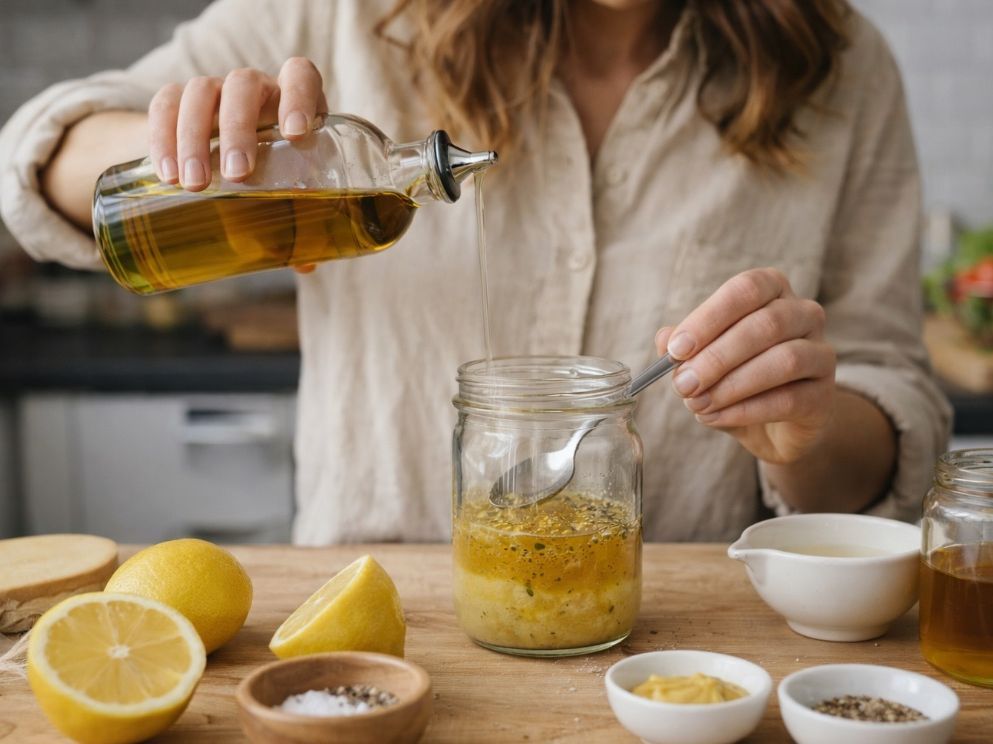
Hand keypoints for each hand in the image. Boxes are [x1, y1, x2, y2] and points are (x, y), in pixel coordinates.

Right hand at [148, 57, 327, 271]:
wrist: (223, 151)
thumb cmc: (272, 172)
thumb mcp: (288, 189)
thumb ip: (300, 220)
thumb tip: (306, 265)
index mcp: (292, 101)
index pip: (299, 75)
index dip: (298, 96)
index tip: (295, 133)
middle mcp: (254, 88)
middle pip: (244, 85)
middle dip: (239, 128)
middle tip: (237, 174)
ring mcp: (215, 91)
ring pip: (200, 91)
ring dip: (195, 137)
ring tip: (193, 184)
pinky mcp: (178, 101)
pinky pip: (163, 104)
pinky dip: (161, 137)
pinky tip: (165, 174)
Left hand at [656, 268, 836, 464]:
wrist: (773, 426)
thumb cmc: (734, 378)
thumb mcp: (702, 359)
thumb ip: (685, 347)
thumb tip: (665, 340)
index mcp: (772, 291)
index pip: (746, 289)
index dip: (710, 317)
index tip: (677, 349)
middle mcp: (804, 314)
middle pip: (766, 324)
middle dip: (716, 357)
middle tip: (682, 384)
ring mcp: (821, 354)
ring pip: (784, 360)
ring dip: (732, 385)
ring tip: (697, 404)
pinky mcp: (824, 395)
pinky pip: (789, 399)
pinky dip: (746, 410)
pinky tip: (716, 417)